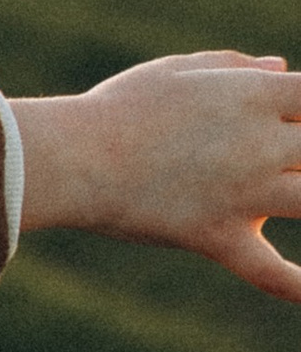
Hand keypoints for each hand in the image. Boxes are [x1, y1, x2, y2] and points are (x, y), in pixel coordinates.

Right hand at [12, 53, 300, 299]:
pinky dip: (296, 285)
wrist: (73, 156)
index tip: (298, 122)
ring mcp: (243, 194)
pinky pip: (269, 272)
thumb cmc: (120, 107)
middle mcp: (259, 144)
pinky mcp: (218, 236)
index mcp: (253, 95)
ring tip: (298, 199)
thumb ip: (236, 66)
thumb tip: (282, 69)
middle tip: (287, 166)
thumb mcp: (178, 70)